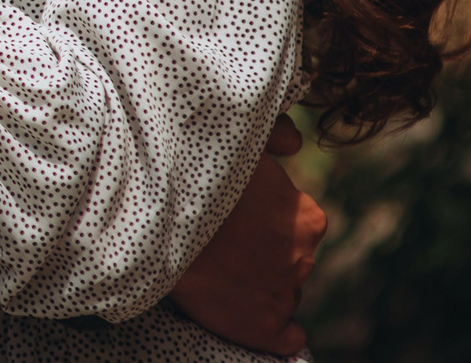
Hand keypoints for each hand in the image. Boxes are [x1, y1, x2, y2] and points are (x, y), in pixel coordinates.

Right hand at [168, 116, 328, 353]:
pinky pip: (287, 336)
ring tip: (222, 271)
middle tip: (226, 241)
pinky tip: (249, 312)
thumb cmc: (199, 178)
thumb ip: (276, 134)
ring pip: (282, 292)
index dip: (269, 218)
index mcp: (307, 217)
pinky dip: (275, 329)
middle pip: (290, 258)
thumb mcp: (241, 141)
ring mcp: (285, 295)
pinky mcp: (265, 328)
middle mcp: (304, 257)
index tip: (241, 215)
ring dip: (261, 283)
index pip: (299, 223)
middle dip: (265, 251)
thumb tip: (296, 142)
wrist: (163, 222)